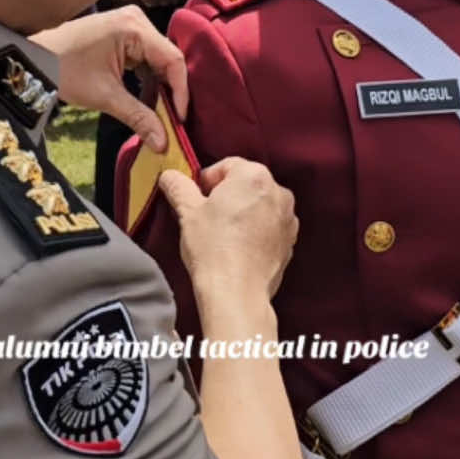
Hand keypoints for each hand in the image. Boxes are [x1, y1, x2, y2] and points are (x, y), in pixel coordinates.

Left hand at [31, 6, 187, 152]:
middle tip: (173, 120)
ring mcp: (129, 23)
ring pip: (158, 58)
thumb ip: (139, 118)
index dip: (181, 91)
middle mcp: (136, 19)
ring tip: (163, 113)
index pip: (173, 60)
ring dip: (160, 85)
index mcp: (134, 27)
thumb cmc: (66, 71)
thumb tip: (163, 143)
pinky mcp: (123, 32)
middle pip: (168, 58)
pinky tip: (149, 98)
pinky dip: (148, 77)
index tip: (179, 120)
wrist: (34, 59)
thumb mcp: (106, 96)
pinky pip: (146, 56)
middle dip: (171, 90)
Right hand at [159, 157, 298, 304]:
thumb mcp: (188, 212)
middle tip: (206, 216)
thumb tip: (169, 175)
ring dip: (243, 212)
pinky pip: (270, 226)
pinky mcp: (290, 242)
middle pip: (246, 183)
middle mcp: (278, 192)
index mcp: (254, 176)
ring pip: (259, 205)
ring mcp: (288, 218)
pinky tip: (238, 247)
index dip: (208, 180)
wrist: (237, 293)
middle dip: (227, 195)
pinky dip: (256, 231)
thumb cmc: (212, 248)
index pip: (227, 165)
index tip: (196, 198)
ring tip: (222, 234)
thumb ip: (178, 187)